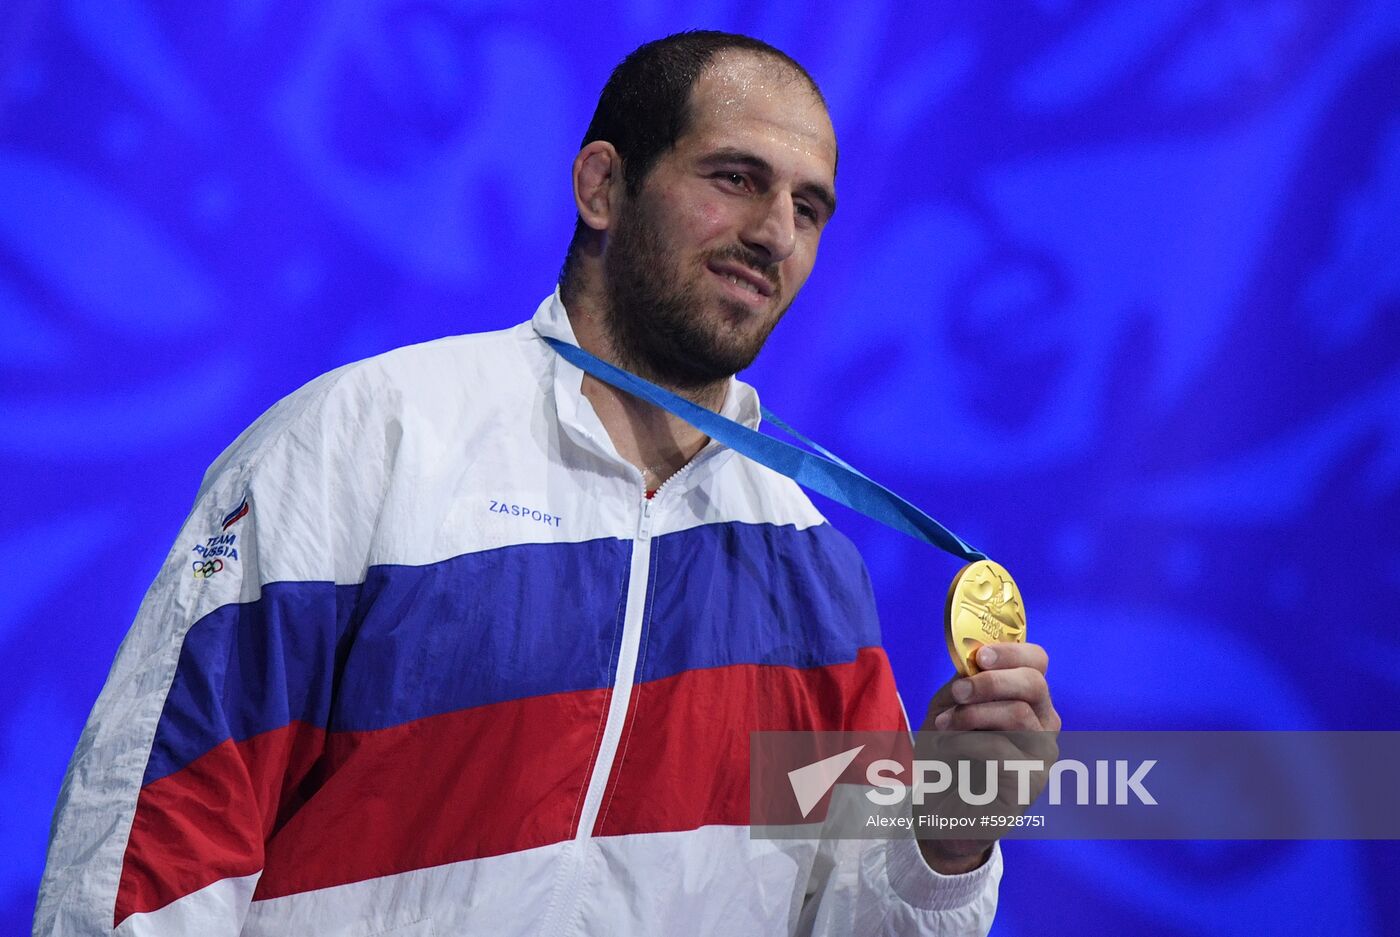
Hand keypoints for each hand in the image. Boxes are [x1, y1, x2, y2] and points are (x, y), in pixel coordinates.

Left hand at [915, 642, 1059, 873]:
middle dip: (991, 682)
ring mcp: (1042, 754)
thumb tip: (973, 661)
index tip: (980, 657)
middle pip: (1034, 684)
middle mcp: (1044, 723)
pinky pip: (1001, 750)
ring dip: (971, 716)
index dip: (1011, 652)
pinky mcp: (1030, 783)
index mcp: (1027, 698)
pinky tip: (948, 751)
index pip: (1037, 662)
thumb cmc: (947, 754)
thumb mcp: (948, 708)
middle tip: (958, 693)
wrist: (941, 806)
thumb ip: (964, 684)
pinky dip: (966, 744)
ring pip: (1018, 715)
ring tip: (942, 728)